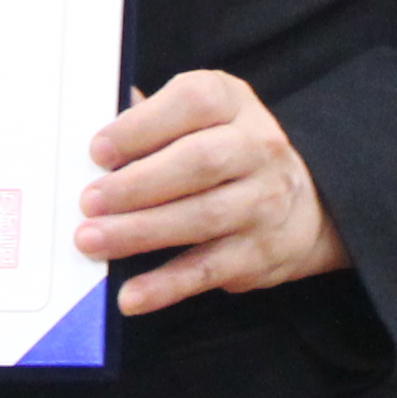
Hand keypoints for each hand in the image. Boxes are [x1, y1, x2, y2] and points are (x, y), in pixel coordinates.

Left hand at [77, 70, 346, 313]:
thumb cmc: (225, 149)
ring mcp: (264, 201)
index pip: (193, 103)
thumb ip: (149, 118)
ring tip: (93, 241)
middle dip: (137, 184)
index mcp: (231, 102)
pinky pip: (209, 269)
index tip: (98, 151)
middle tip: (88, 202)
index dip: (142, 126)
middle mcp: (257, 147)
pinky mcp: (261, 252)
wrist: (307, 200)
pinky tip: (131, 296)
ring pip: (203, 217)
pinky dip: (166, 285)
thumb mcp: (199, 117)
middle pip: (200, 162)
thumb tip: (93, 127)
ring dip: (141, 232)